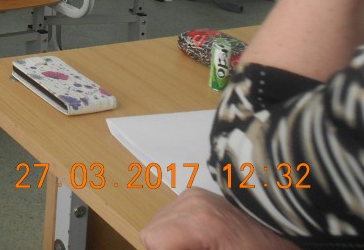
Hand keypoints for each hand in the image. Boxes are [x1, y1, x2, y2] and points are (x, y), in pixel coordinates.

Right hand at [141, 188, 297, 249]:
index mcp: (201, 221)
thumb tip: (162, 248)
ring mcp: (194, 196)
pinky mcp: (197, 195)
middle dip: (166, 248)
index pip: (154, 239)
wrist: (288, 236)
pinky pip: (171, 216)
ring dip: (171, 240)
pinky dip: (178, 230)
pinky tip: (200, 239)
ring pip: (158, 224)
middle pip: (152, 233)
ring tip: (200, 247)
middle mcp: (192, 201)